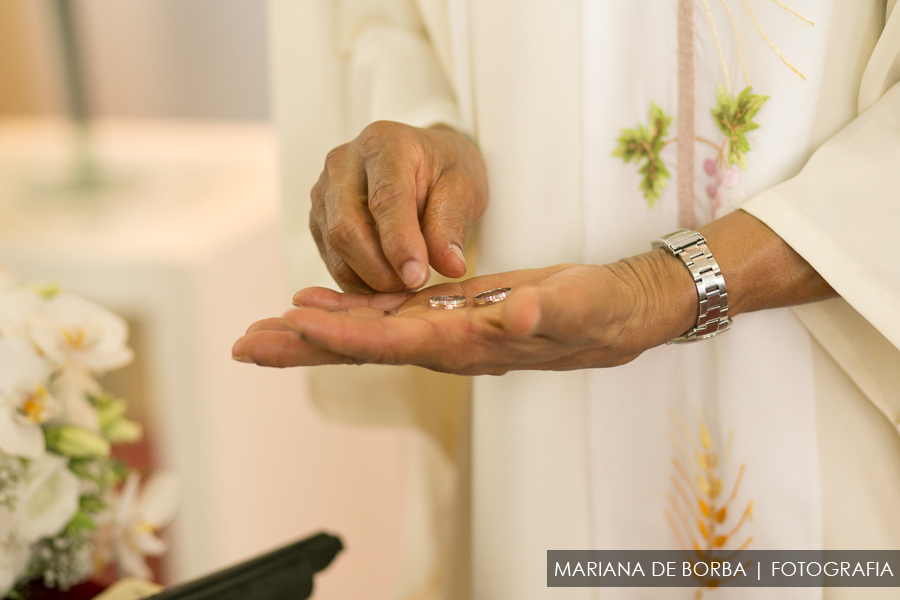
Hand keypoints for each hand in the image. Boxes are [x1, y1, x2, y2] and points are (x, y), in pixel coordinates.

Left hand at [231, 255, 697, 374]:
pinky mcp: (445, 312)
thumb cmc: (596, 312)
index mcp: (467, 344)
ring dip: (310, 331)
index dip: (341, 335)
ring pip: (364, 333)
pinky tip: (314, 304)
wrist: (609, 314)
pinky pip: (385, 315)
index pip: (392, 343)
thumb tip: (510, 314)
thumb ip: (544, 312)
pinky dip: (346, 311)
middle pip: (360, 348)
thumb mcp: (577, 307)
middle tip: (242, 345)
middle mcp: (443, 345)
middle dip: (300, 347)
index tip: (291, 326)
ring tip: (260, 327)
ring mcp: (440, 330)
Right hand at [310, 121, 487, 292]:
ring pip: (336, 249)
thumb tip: (450, 266)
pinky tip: (387, 280)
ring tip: (406, 282)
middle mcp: (343, 163)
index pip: (385, 199)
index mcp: (384, 143)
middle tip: (414, 285)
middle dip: (381, 269)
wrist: (424, 165)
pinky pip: (332, 260)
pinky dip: (359, 281)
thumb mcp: (464, 189)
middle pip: (347, 228)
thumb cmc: (444, 171)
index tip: (417, 276)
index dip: (399, 243)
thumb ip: (452, 226)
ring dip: (370, 279)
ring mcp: (324, 191)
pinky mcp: (318, 218)